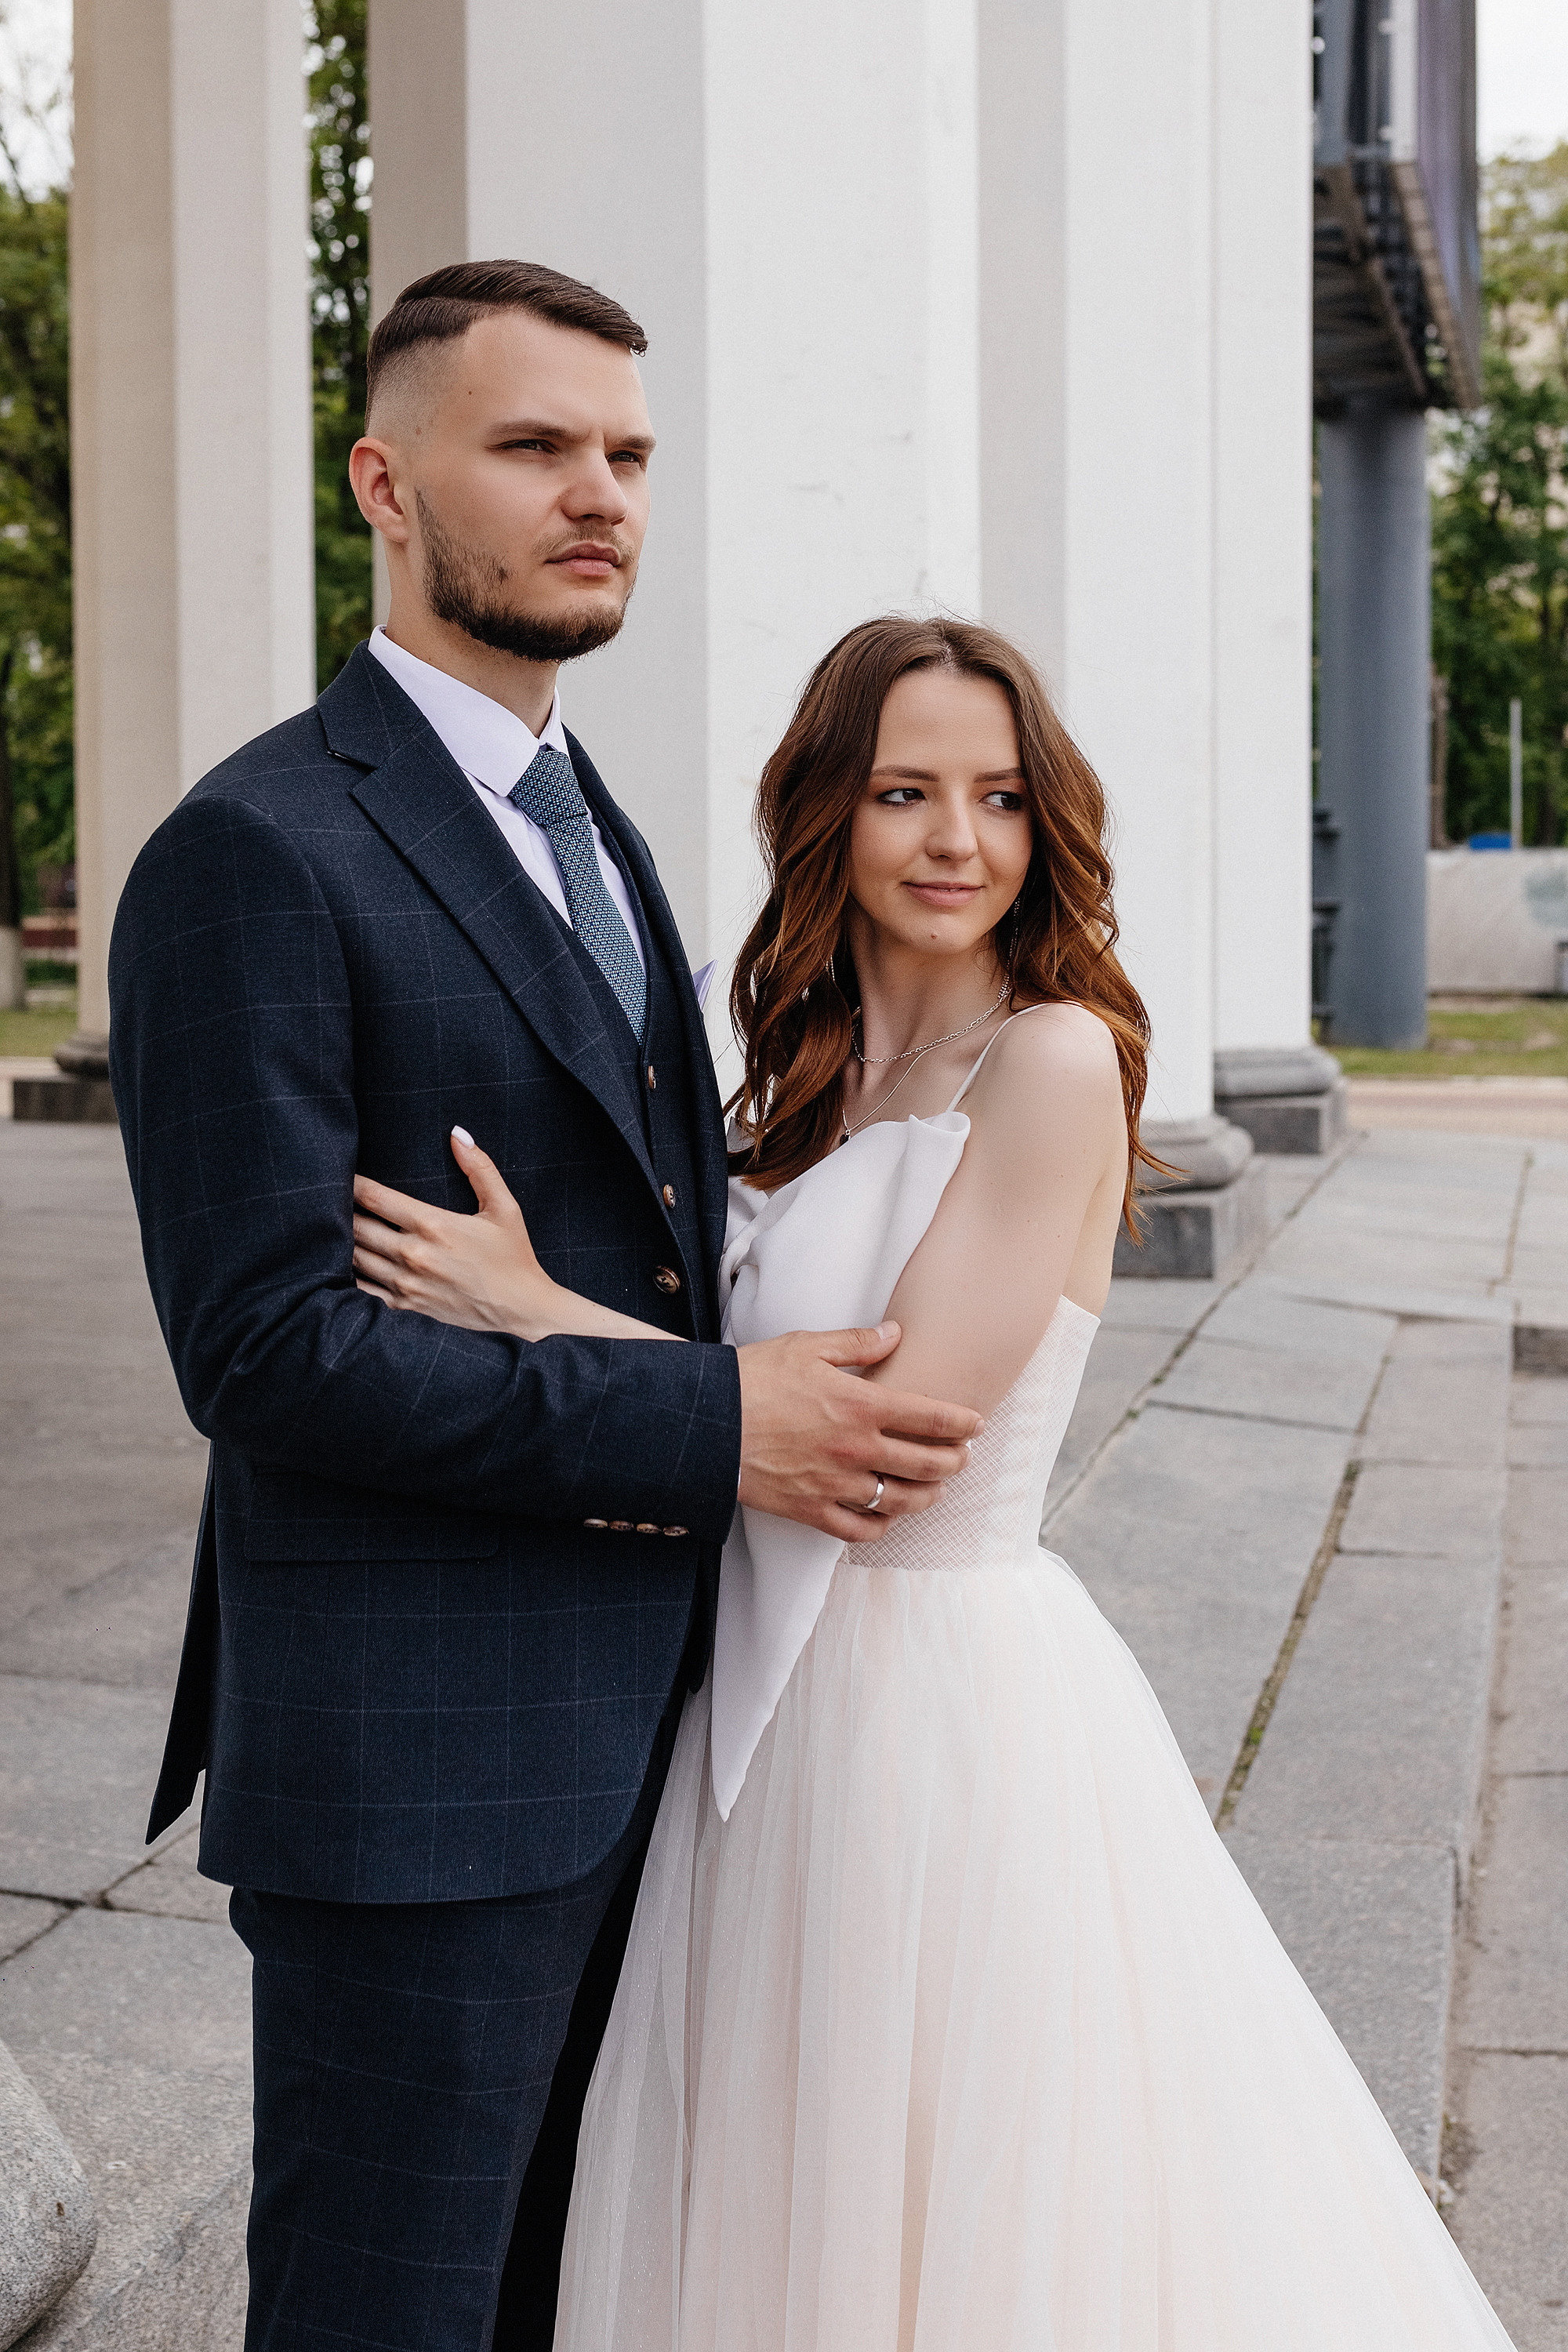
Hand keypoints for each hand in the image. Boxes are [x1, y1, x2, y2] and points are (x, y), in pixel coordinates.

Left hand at [353, 1129, 556, 1337]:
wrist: (522, 1311)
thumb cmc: (514, 1256)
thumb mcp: (504, 1208)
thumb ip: (480, 1168)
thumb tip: (458, 1133)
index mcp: (433, 1225)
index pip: (375, 1198)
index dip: (353, 1184)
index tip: (343, 1174)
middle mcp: (413, 1254)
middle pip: (357, 1226)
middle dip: (340, 1211)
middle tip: (330, 1199)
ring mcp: (406, 1283)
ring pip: (355, 1257)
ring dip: (342, 1241)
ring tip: (333, 1227)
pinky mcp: (405, 1306)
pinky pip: (362, 1288)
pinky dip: (349, 1274)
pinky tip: (345, 1262)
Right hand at [737, 1323, 982, 1543]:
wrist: (706, 1423)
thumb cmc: (754, 1378)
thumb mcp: (807, 1346)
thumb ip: (858, 1343)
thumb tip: (896, 1334)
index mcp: (861, 1406)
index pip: (931, 1417)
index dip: (962, 1422)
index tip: (976, 1424)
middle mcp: (857, 1449)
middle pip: (926, 1463)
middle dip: (954, 1460)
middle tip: (962, 1455)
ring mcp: (836, 1484)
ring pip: (901, 1500)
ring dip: (928, 1495)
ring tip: (936, 1488)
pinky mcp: (812, 1510)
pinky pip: (861, 1528)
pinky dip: (882, 1525)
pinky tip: (888, 1516)